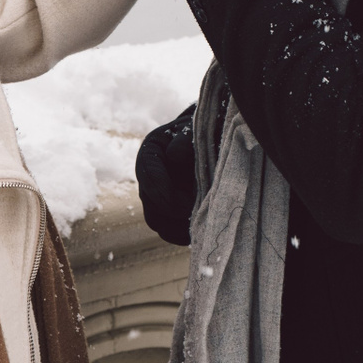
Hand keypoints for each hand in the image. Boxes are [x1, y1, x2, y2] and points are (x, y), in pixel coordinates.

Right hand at [136, 105, 197, 245]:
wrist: (214, 140)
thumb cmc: (205, 132)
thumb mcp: (196, 129)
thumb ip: (184, 140)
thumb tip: (173, 158)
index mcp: (150, 154)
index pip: (149, 176)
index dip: (165, 193)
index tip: (187, 202)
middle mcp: (148, 178)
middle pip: (150, 204)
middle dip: (173, 213)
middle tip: (197, 214)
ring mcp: (156, 197)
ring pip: (157, 221)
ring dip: (177, 226)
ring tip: (200, 224)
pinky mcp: (168, 212)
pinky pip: (168, 230)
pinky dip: (182, 233)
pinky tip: (200, 230)